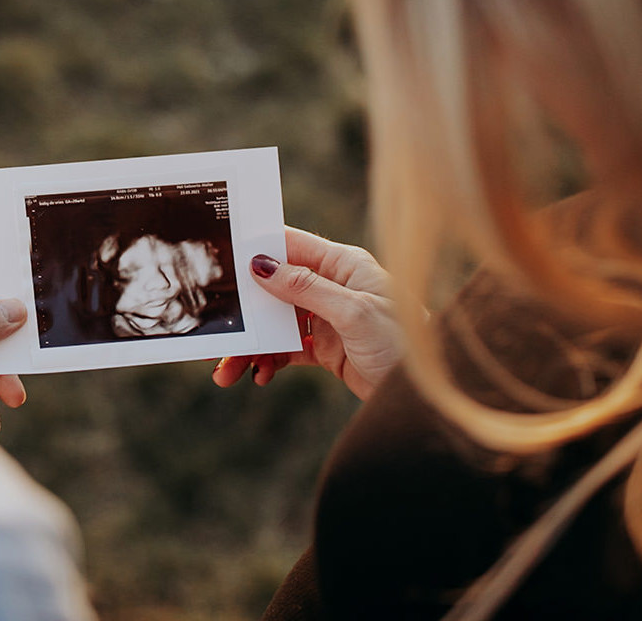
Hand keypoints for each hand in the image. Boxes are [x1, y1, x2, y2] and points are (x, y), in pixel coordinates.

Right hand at [212, 228, 401, 400]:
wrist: (424, 395)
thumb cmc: (403, 343)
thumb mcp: (353, 312)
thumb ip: (306, 288)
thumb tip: (262, 266)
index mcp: (343, 264)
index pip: (292, 245)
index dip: (257, 249)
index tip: (222, 257)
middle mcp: (332, 286)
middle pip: (276, 288)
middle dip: (245, 310)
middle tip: (217, 328)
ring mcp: (327, 317)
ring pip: (275, 322)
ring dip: (251, 344)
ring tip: (228, 370)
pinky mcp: (325, 347)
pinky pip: (285, 348)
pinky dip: (268, 360)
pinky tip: (260, 374)